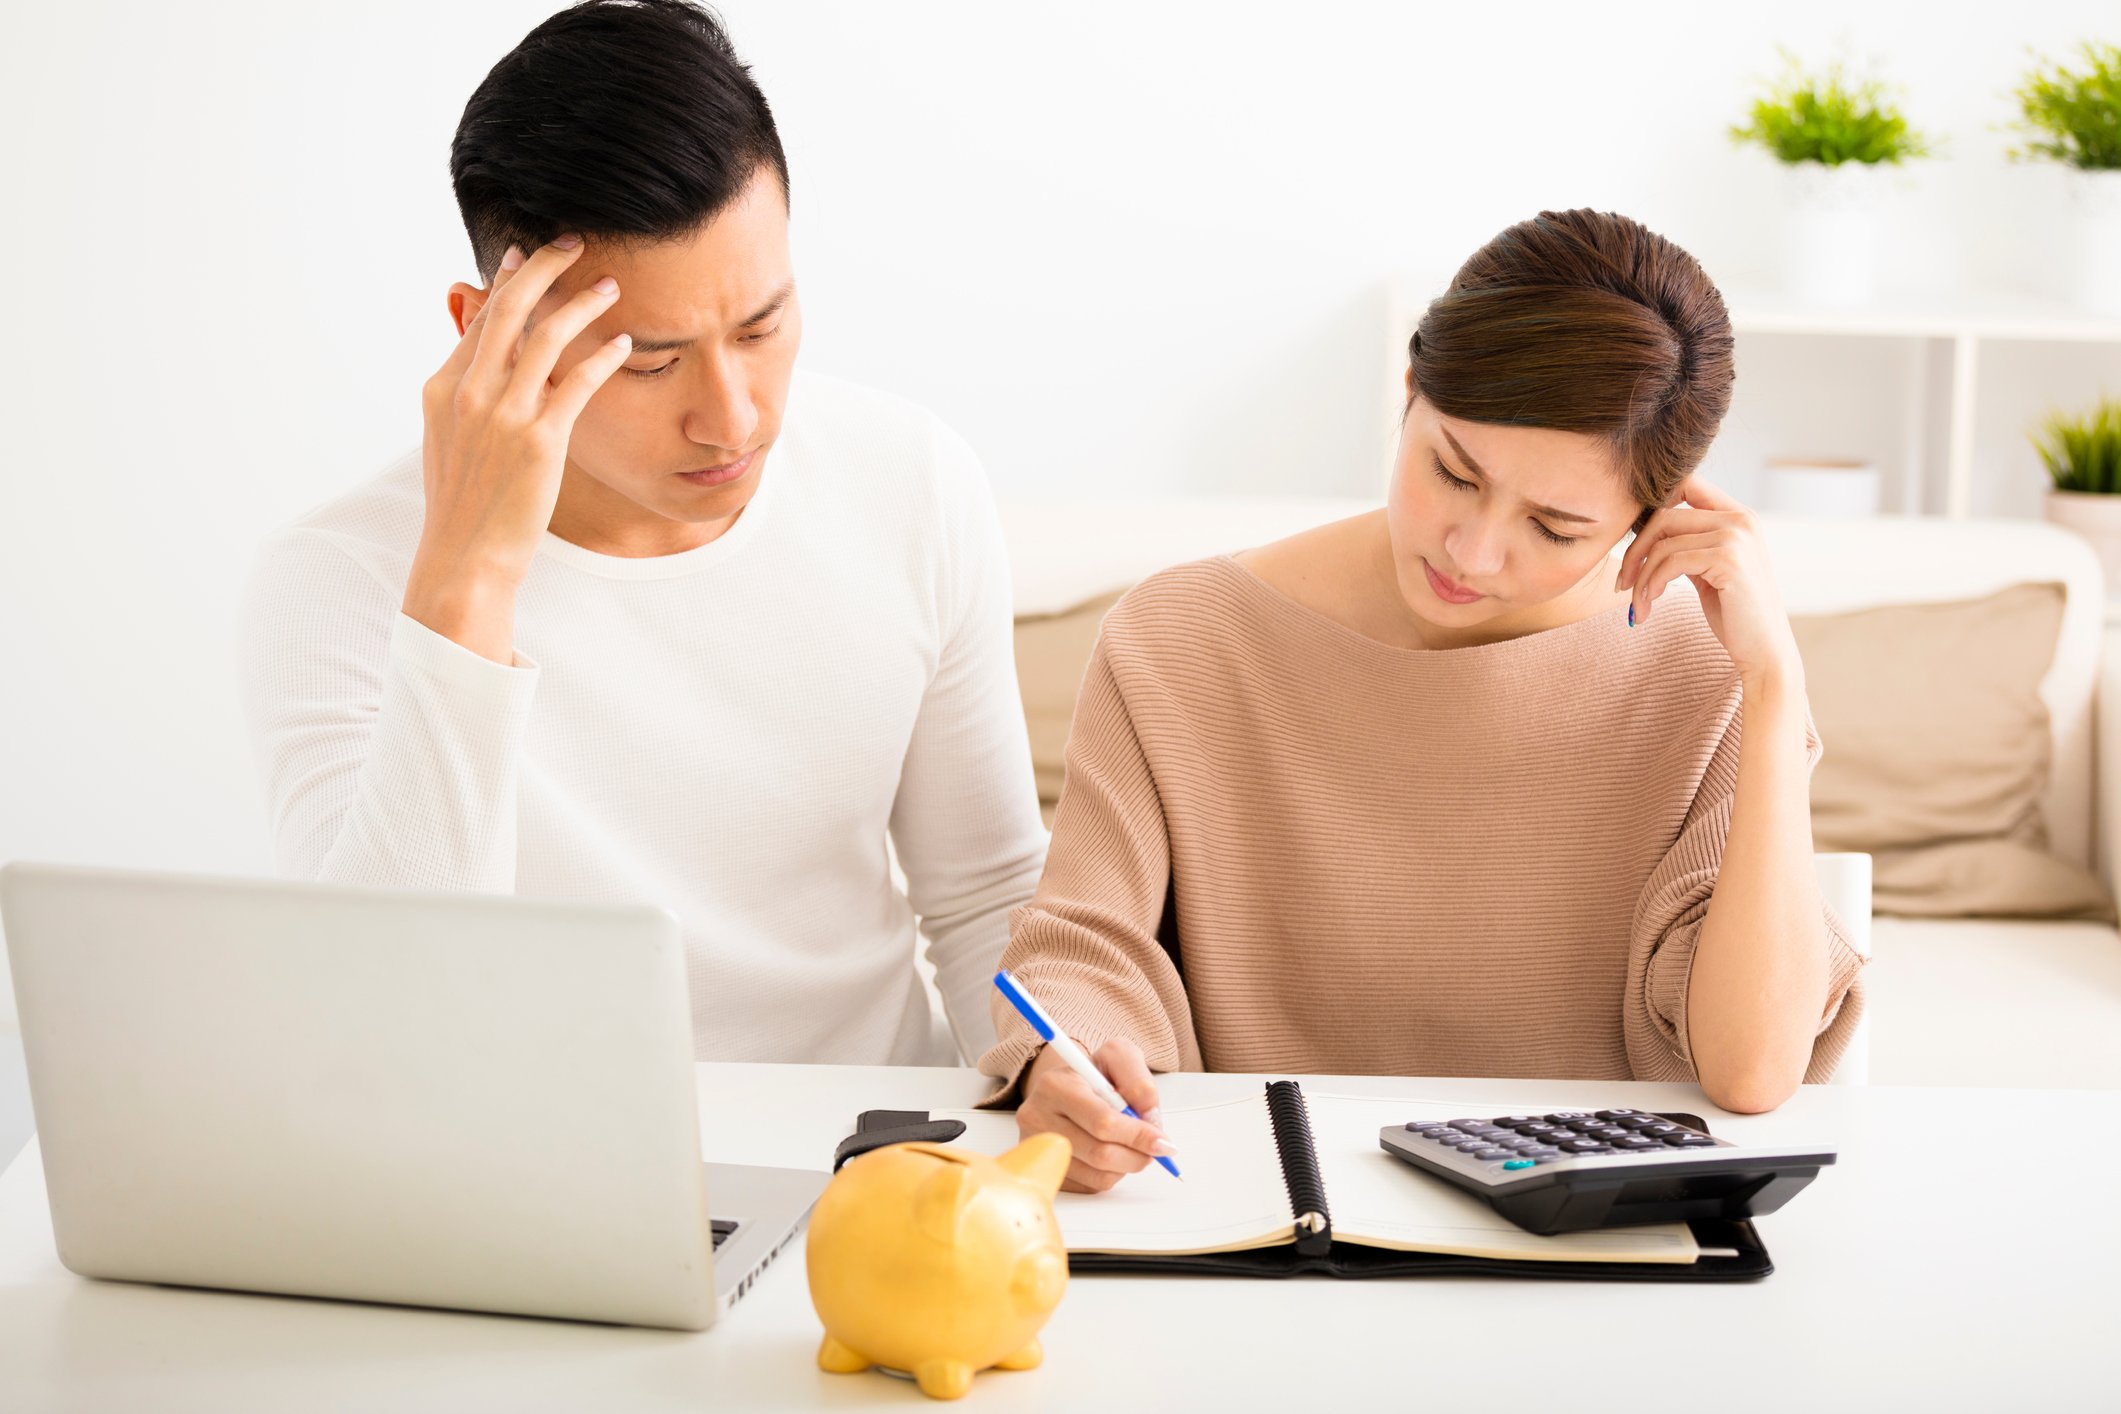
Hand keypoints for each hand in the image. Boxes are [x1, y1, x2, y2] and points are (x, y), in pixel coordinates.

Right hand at [405, 236, 634, 661]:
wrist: (464, 557)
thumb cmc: (464, 506)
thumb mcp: (449, 443)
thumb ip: (465, 400)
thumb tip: (483, 369)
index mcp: (443, 387)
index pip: (480, 320)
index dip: (507, 282)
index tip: (526, 254)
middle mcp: (468, 392)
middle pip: (509, 308)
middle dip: (542, 267)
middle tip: (571, 242)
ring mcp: (502, 414)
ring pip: (545, 336)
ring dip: (581, 303)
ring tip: (609, 286)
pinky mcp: (538, 441)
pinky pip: (577, 382)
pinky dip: (603, 355)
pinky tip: (624, 342)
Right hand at [1015, 1038, 1172, 1193]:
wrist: (1066, 1087)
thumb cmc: (1093, 1074)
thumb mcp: (1119, 1058)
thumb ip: (1139, 1083)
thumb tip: (1150, 1122)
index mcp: (1055, 1085)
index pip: (1102, 1122)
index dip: (1137, 1135)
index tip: (1162, 1142)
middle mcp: (1037, 1117)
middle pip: (1100, 1153)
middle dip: (1136, 1154)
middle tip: (1154, 1149)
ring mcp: (1038, 1148)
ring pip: (1098, 1174)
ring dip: (1126, 1165)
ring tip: (1130, 1146)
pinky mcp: (1045, 1170)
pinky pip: (1090, 1185)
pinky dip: (1111, 1173)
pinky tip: (1111, 1154)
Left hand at [1615, 475, 1802, 685]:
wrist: (1765, 650)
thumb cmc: (1735, 614)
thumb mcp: (1709, 570)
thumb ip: (1688, 545)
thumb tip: (1646, 532)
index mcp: (1738, 516)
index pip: (1686, 485)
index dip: (1652, 509)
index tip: (1634, 546)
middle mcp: (1740, 519)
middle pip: (1665, 515)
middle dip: (1635, 550)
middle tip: (1622, 583)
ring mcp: (1736, 537)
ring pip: (1663, 544)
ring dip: (1640, 578)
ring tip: (1637, 604)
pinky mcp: (1728, 560)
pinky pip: (1669, 563)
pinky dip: (1650, 586)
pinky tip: (1647, 607)